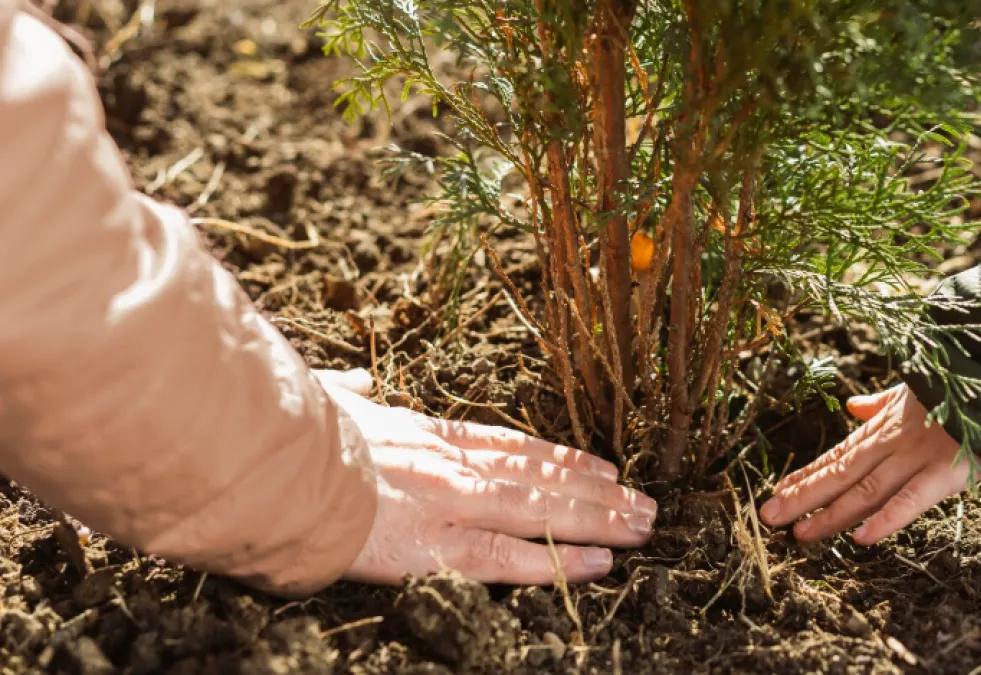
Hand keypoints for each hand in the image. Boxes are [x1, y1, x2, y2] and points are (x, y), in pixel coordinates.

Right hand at [313, 369, 655, 585]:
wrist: (265, 462)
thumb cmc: (290, 432)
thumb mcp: (327, 401)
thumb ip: (350, 394)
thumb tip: (358, 383)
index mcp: (427, 434)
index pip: (511, 446)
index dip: (562, 458)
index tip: (602, 466)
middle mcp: (451, 466)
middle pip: (540, 478)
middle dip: (598, 492)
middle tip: (645, 501)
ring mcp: (448, 504)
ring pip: (540, 513)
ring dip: (598, 521)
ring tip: (643, 526)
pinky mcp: (434, 546)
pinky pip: (508, 557)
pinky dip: (557, 561)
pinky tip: (599, 565)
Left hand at [759, 384, 980, 545]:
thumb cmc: (960, 388)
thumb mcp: (914, 391)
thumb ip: (881, 403)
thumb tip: (854, 406)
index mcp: (884, 427)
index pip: (836, 456)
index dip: (806, 477)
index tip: (776, 493)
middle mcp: (892, 443)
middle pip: (839, 475)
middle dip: (802, 497)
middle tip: (767, 517)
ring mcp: (917, 457)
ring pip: (865, 490)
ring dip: (830, 514)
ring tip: (799, 533)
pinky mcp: (947, 472)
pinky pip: (912, 499)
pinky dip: (886, 519)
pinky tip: (860, 538)